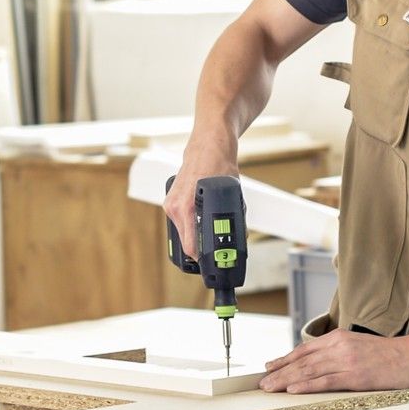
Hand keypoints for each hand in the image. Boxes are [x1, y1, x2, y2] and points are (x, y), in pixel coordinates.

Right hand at [164, 133, 238, 258]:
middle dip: (201, 248)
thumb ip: (233, 218)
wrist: (208, 145)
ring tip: (210, 232)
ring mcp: (170, 204)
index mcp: (186, 209)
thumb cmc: (219, 166)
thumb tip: (238, 237)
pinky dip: (190, 225)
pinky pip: (180, 221)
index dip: (203, 259)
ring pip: (182, 233)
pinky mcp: (171, 200)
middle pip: (186, 243)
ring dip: (195, 236)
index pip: (190, 247)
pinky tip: (201, 220)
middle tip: (216, 250)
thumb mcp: (232, 195)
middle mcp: (174, 207)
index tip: (213, 264)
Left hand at [260, 328, 408, 394]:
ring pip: (309, 371)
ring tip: (270, 388)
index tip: (269, 368)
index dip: (284, 359)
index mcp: (339, 337)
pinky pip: (325, 381)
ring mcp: (347, 361)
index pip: (304, 349)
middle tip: (262, 382)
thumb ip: (337, 351)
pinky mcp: (356, 376)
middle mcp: (339, 346)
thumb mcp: (358, 345)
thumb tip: (316, 364)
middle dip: (279, 372)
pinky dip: (307, 385)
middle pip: (302, 360)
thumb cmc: (388, 354)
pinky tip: (293, 390)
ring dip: (286, 380)